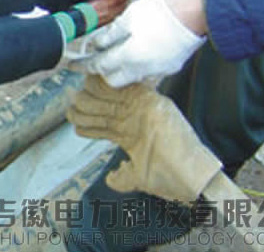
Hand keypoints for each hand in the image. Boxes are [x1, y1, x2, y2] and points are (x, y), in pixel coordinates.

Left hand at [67, 75, 221, 202]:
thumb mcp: (137, 179)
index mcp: (127, 134)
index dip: (81, 119)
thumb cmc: (169, 178)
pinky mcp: (152, 102)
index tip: (71, 116)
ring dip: (91, 93)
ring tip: (78, 93)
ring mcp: (142, 109)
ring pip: (110, 95)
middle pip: (100, 105)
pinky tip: (93, 84)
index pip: (98, 122)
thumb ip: (122, 177)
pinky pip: (128, 88)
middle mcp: (132, 119)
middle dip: (82, 103)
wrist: (193, 175)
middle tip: (71, 100)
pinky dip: (109, 85)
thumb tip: (111, 178)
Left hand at [73, 0, 205, 86]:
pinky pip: (149, 72)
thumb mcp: (128, 17)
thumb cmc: (162, 10)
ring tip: (121, 50)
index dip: (84, 65)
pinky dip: (140, 65)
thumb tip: (97, 44)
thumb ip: (110, 34)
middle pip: (114, 80)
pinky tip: (141, 50)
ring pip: (132, 77)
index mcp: (129, 57)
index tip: (73, 66)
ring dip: (123, 67)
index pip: (99, 66)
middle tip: (99, 57)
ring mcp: (159, 71)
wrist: (195, 12)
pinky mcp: (171, 68)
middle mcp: (143, 69)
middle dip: (104, 71)